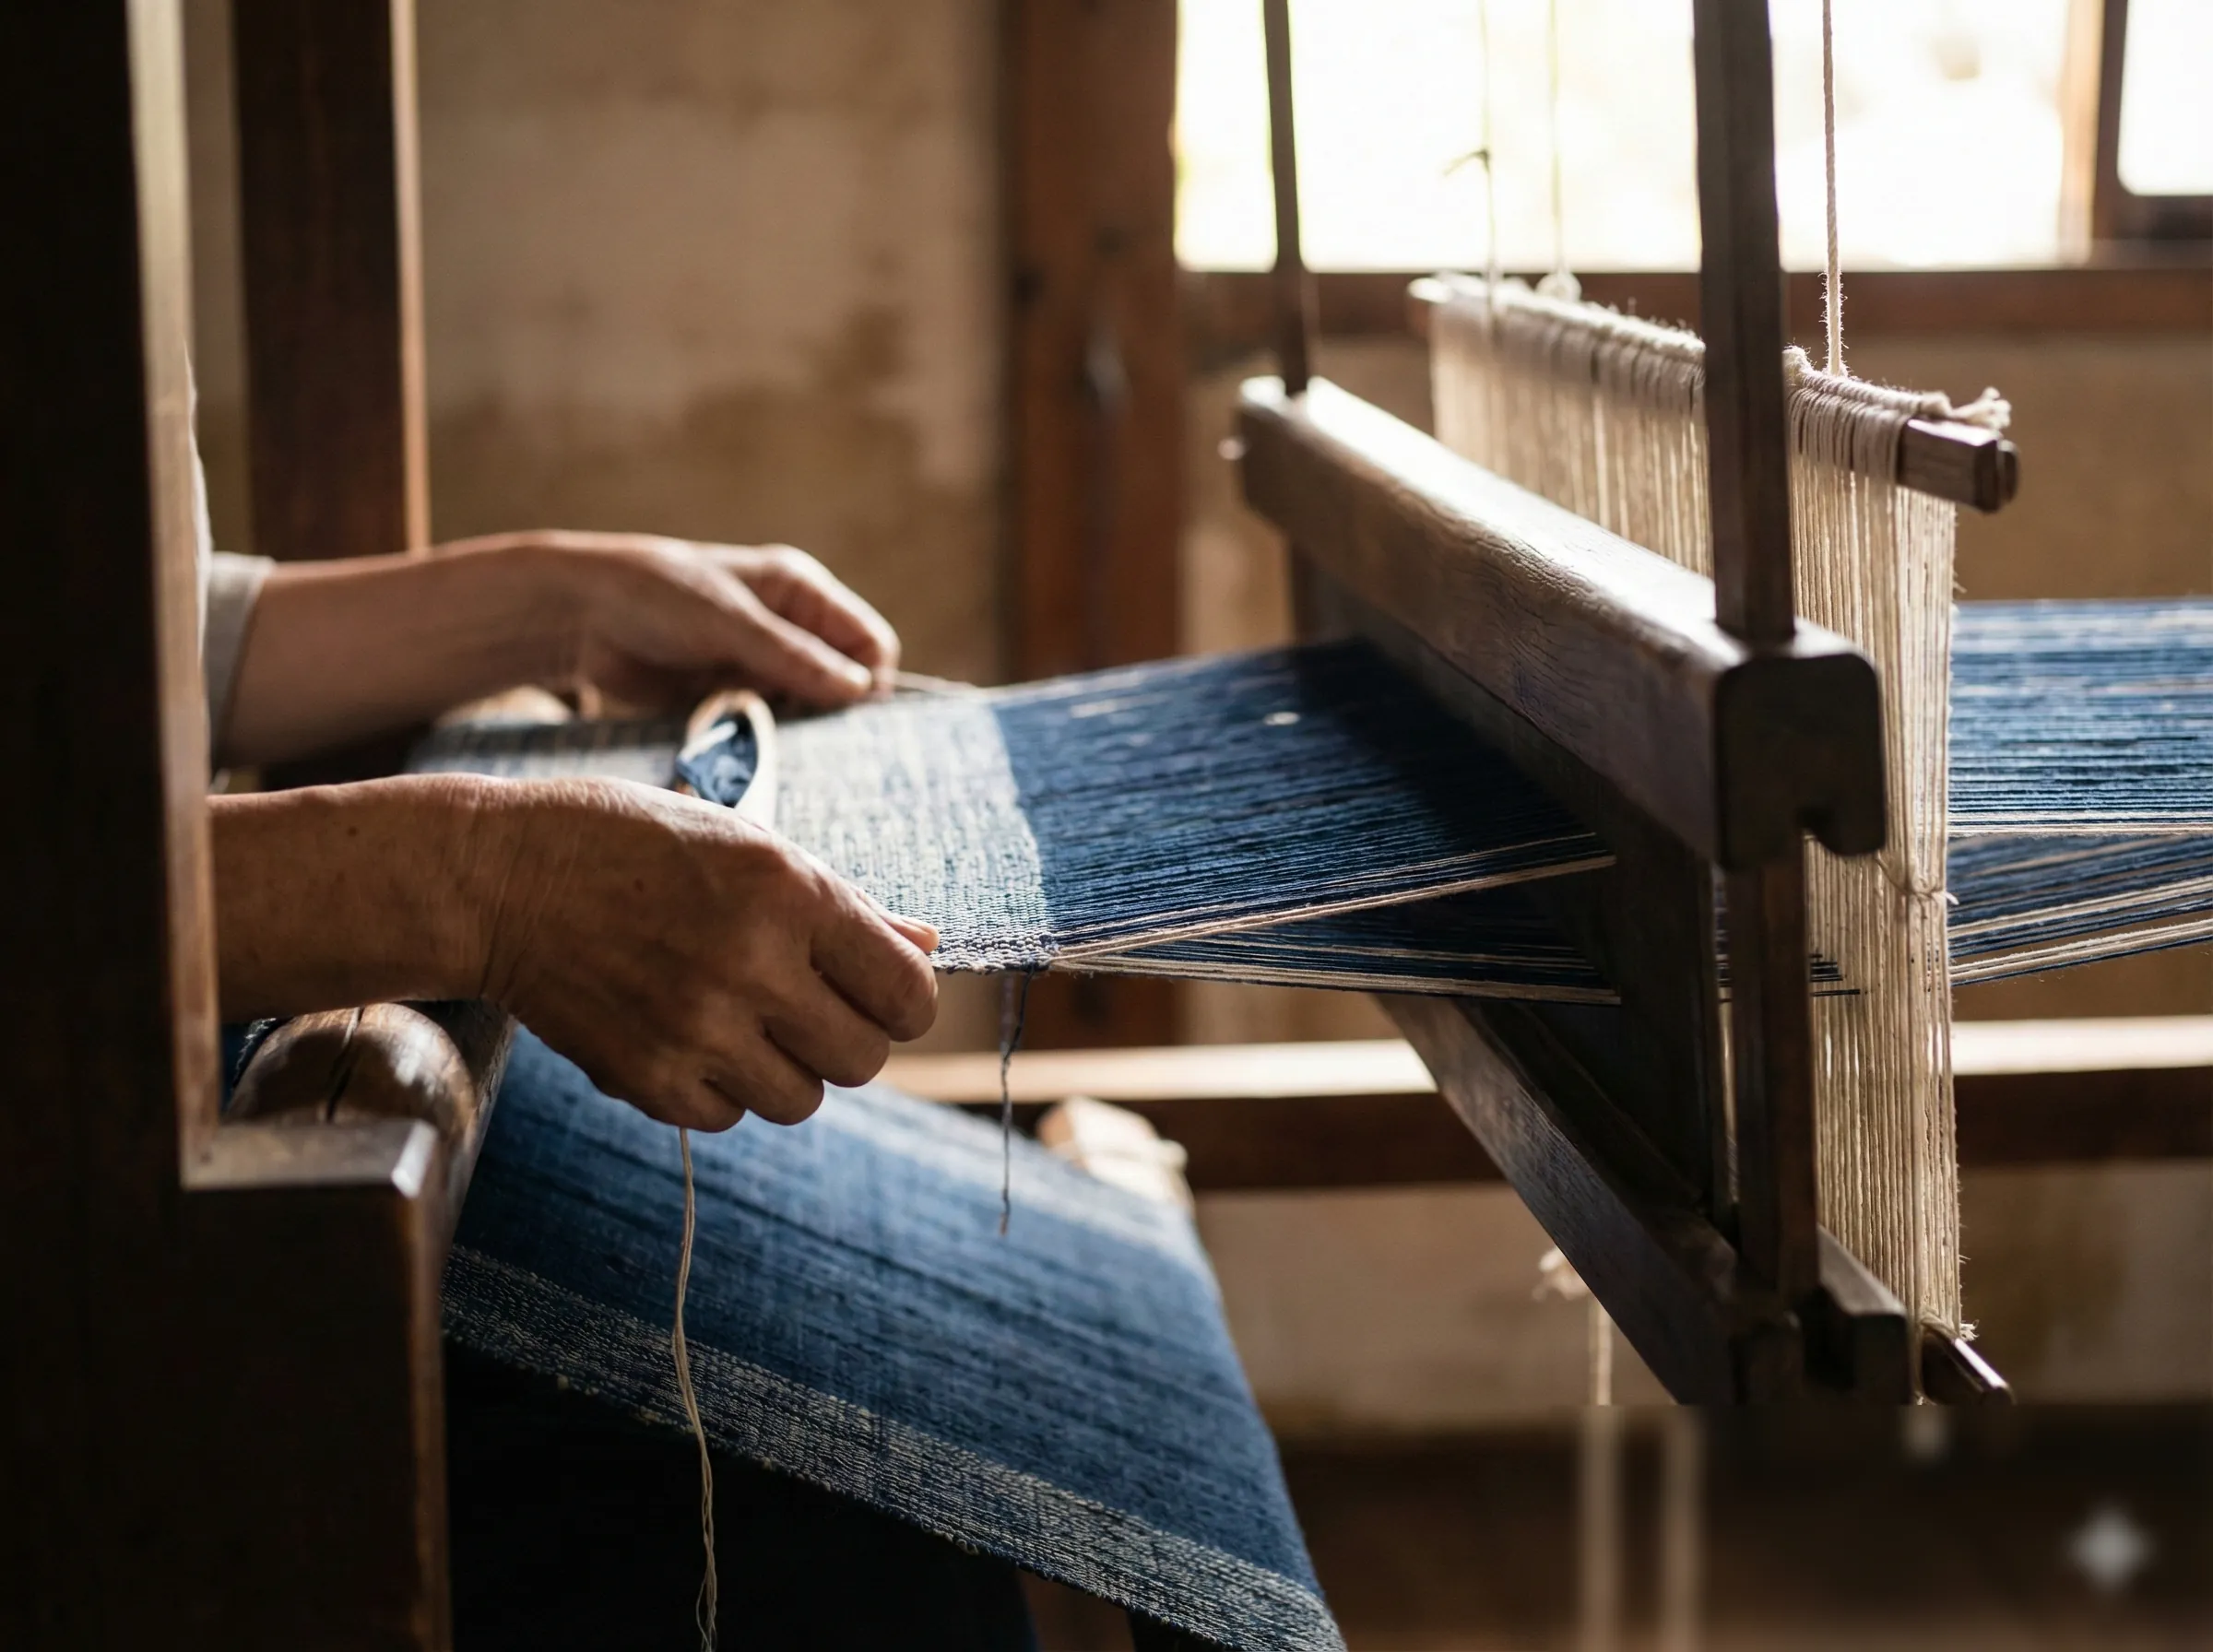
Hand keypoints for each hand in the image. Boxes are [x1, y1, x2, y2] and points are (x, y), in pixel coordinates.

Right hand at [472, 776, 937, 1129]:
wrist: (498, 878)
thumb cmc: (632, 843)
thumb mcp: (748, 845)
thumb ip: (844, 904)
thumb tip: (925, 945)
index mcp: (789, 893)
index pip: (908, 994)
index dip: (904, 1001)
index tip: (877, 992)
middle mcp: (751, 965)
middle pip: (864, 1060)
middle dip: (847, 1038)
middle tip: (806, 1006)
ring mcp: (695, 1029)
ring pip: (801, 1101)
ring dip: (785, 1069)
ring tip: (740, 1018)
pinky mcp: (644, 1078)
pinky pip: (726, 1117)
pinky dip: (719, 1088)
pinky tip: (684, 1032)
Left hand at [515, 531, 900, 711]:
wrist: (577, 617)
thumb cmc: (656, 597)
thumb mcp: (730, 622)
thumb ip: (794, 657)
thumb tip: (860, 690)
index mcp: (801, 592)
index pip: (870, 642)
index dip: (868, 680)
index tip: (843, 714)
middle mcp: (790, 629)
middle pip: (845, 682)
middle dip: (832, 711)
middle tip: (806, 737)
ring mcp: (760, 667)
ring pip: (807, 712)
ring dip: (793, 731)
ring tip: (764, 738)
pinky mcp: (731, 698)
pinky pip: (767, 729)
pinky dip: (762, 741)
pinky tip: (743, 745)